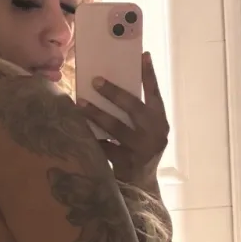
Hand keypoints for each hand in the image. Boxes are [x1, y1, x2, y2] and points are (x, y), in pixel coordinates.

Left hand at [78, 52, 168, 186]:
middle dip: (114, 93)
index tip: (143, 55)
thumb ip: (138, 114)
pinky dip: (93, 139)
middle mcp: (155, 135)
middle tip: (96, 80)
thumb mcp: (145, 132)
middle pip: (134, 108)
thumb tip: (111, 86)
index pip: (155, 94)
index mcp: (161, 122)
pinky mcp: (128, 163)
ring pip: (117, 128)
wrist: (141, 186)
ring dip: (97, 114)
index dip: (149, 75)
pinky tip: (80, 131)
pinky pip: (106, 147)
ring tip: (80, 103)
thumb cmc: (140, 152)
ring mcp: (142, 150)